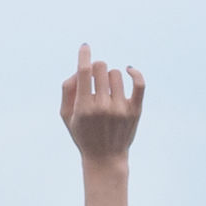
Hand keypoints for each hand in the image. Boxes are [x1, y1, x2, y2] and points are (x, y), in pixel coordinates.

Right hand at [59, 46, 144, 160]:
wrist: (105, 159)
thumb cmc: (83, 134)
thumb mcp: (66, 115)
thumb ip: (67, 90)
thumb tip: (78, 70)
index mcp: (84, 108)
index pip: (84, 72)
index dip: (84, 55)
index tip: (85, 46)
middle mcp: (103, 107)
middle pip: (101, 68)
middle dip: (96, 69)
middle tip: (95, 80)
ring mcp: (121, 109)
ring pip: (116, 73)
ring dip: (109, 77)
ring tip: (107, 90)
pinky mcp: (135, 111)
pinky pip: (139, 83)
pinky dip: (134, 73)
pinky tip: (129, 70)